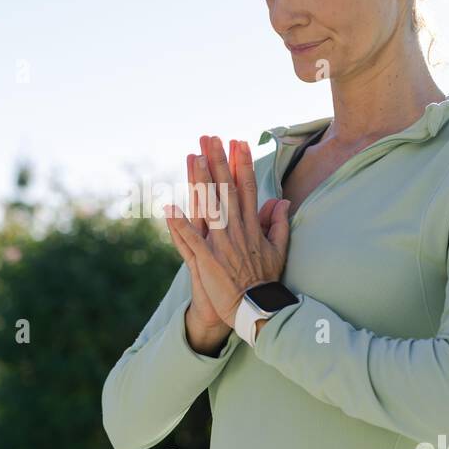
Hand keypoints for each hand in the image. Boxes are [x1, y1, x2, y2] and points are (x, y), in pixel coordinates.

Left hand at [164, 136, 290, 327]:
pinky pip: (189, 240)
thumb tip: (282, 200)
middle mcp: (236, 230)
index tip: (238, 141)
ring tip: (192, 157)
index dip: (242, 163)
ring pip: (208, 207)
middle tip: (211, 138)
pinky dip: (178, 224)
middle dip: (218, 162)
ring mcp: (220, 244)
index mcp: (252, 226)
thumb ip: (279, 223)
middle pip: (226, 189)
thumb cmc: (265, 281)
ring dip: (200, 181)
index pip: (248, 188)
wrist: (256, 310)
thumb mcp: (278, 250)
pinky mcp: (206, 260)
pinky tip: (167, 207)